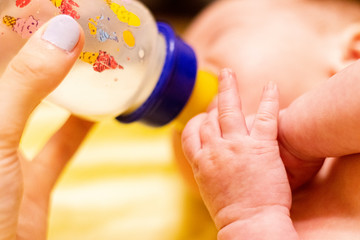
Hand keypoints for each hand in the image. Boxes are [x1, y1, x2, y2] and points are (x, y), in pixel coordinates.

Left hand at [0, 15, 91, 239]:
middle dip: (47, 43)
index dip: (20, 17)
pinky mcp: (30, 180)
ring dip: (65, 81)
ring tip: (93, 57)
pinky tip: (100, 110)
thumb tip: (65, 31)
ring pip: (37, 105)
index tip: (56, 4)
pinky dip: (79, 127)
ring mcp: (7, 153)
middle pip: (17, 70)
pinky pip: (58, 145)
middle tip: (81, 22)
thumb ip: (25, 83)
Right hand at [182, 69, 291, 232]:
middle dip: (212, 105)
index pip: (190, 133)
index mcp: (200, 162)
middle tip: (218, 93)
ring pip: (228, 109)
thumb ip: (206, 169)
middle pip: (208, 119)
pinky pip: (264, 116)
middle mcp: (215, 150)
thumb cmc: (231, 213)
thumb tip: (207, 161)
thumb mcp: (209, 189)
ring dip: (227, 88)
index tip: (202, 118)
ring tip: (228, 73)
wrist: (250, 225)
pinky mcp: (261, 147)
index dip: (196, 122)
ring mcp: (237, 146)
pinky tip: (271, 85)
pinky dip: (268, 98)